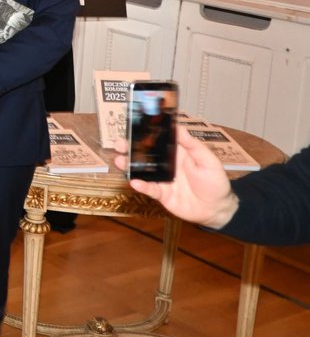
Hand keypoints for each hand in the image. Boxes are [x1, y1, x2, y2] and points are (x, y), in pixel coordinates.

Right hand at [123, 126, 238, 228]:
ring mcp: (162, 179)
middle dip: (130, 148)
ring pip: (142, 171)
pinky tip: (134, 182)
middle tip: (120, 144)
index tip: (133, 128)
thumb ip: (193, 145)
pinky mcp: (161, 194)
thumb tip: (178, 128)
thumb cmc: (216, 182)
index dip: (145, 134)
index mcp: (177, 153)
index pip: (158, 141)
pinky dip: (141, 185)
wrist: (217, 208)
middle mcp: (166, 165)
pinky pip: (149, 189)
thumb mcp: (208, 160)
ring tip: (120, 161)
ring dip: (129, 166)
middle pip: (145, 155)